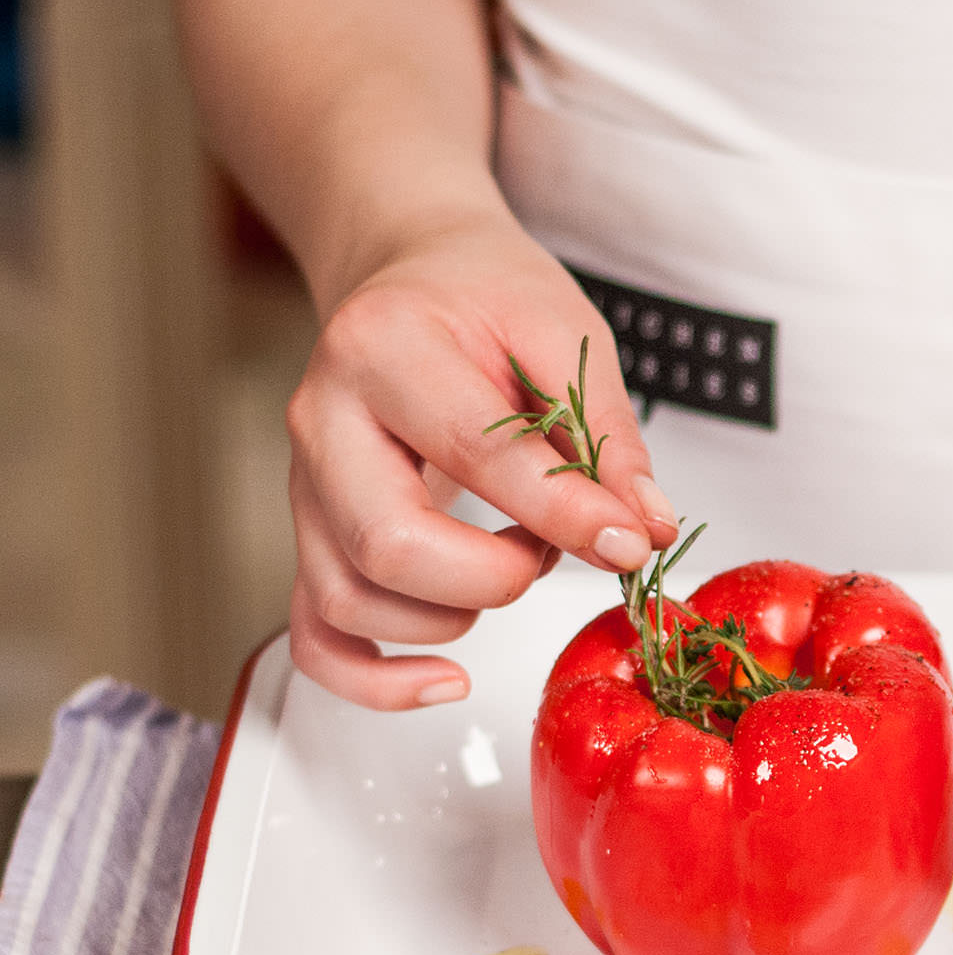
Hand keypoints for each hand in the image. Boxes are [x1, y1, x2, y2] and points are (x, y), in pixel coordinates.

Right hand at [284, 208, 676, 708]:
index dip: (563, 512)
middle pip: (387, 543)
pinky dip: (375, 679)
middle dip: (493, 575)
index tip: (627, 540)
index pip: (474, 453)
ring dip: (450, 614)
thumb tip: (643, 529)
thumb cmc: (484, 299)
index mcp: (386, 348)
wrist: (411, 274)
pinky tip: (447, 680)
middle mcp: (324, 418)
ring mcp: (306, 484)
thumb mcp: (564, 335)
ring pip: (349, 597)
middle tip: (548, 551)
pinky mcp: (311, 535)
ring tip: (509, 565)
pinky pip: (316, 635)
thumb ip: (605, 437)